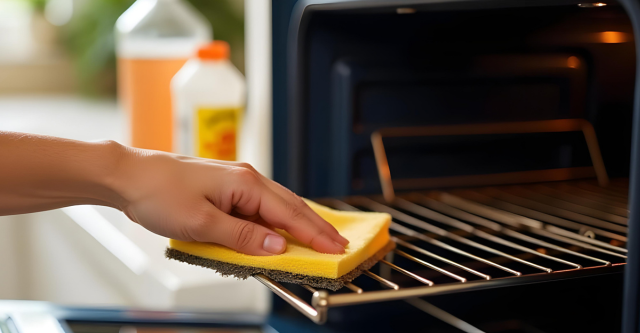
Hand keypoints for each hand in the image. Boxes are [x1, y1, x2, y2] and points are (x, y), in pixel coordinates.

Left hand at [110, 147, 348, 255]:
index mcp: (245, 183)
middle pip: (290, 206)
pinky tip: (281, 230)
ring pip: (277, 206)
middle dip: (316, 226)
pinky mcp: (226, 190)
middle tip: (339, 243)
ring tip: (318, 238)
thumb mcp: (201, 222)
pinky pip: (260, 208)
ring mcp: (237, 183)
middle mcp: (246, 179)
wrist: (130, 176)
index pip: (289, 213)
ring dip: (299, 223)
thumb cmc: (159, 193)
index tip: (336, 247)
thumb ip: (242, 237)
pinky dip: (276, 221)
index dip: (314, 233)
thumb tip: (277, 245)